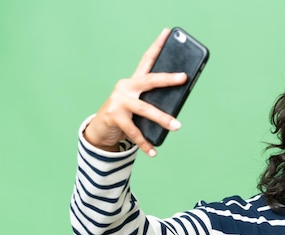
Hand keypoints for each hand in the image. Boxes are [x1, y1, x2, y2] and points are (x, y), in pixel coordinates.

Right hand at [83, 28, 187, 156]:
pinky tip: (154, 151)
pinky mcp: (115, 117)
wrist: (100, 129)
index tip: (167, 32)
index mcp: (134, 81)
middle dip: (167, 79)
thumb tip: (177, 109)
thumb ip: (153, 102)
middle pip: (149, 80)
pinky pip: (134, 132)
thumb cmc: (126, 114)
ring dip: (162, 118)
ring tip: (177, 126)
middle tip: (183, 78)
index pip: (147, 59)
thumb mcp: (139, 104)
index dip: (157, 45)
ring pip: (144, 109)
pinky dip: (145, 144)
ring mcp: (119, 102)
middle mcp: (126, 87)